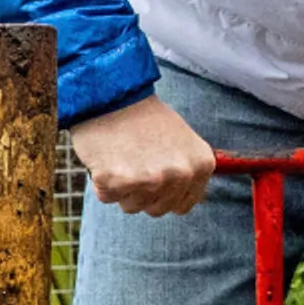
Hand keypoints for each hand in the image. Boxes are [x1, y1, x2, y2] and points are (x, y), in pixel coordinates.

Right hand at [71, 95, 217, 215]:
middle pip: (157, 209)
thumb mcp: (182, 140)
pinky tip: (107, 157)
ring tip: (122, 156)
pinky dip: (102, 182)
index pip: (183, 205)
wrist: (111, 94)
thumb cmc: (143, 117)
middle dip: (142, 192)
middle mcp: (180, 174)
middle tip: (134, 160)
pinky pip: (107, 197)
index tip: (152, 175)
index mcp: (201, 165)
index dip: (164, 194)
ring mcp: (150, 179)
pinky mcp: (119, 181)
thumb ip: (187, 171)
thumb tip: (182, 203)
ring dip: (122, 187)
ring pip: (131, 207)